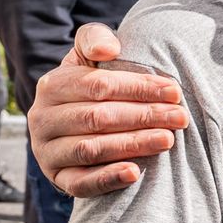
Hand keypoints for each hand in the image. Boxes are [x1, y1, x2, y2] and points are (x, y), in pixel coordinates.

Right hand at [27, 23, 187, 196]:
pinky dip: (107, 178)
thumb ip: (95, 39)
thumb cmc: (91, 86)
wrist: (72, 125)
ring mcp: (47, 151)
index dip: (138, 88)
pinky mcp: (57, 179)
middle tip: (180, 118)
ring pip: (91, 149)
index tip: (174, 92)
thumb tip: (108, 49)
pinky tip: (135, 173)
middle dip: (144, 116)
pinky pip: (80, 183)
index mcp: (52, 85)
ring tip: (167, 140)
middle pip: (97, 117)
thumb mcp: (88, 58)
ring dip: (132, 144)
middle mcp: (43, 119)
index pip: (99, 86)